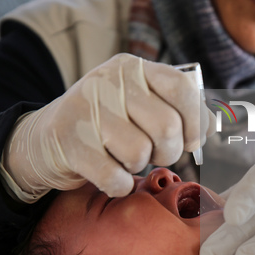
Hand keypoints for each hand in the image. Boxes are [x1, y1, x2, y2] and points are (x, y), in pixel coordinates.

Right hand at [2, 53, 213, 201]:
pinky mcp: (70, 144)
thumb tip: (211, 126)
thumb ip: (174, 108)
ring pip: (140, 153)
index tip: (191, 141)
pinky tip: (110, 177)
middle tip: (153, 154)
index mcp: (132, 68)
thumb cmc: (105, 125)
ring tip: (124, 159)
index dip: (195, 121)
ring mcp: (86, 111)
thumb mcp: (137, 104)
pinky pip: (116, 178)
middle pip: (167, 126)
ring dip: (138, 166)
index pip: (182, 89)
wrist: (43, 141)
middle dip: (168, 151)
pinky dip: (119, 186)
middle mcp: (109, 82)